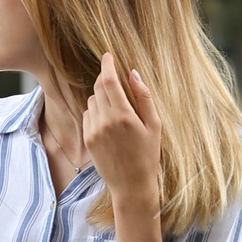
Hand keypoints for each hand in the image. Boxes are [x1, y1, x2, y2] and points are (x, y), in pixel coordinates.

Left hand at [82, 50, 161, 217]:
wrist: (131, 185)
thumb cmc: (148, 155)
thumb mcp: (154, 125)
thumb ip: (144, 97)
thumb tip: (133, 73)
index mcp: (124, 116)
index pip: (110, 81)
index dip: (108, 65)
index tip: (108, 55)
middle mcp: (105, 121)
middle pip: (99, 88)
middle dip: (105, 79)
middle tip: (114, 78)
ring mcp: (93, 131)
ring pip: (92, 101)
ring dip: (101, 97)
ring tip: (116, 107)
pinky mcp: (87, 140)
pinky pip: (87, 115)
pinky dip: (95, 112)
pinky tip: (108, 121)